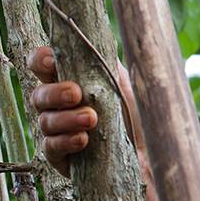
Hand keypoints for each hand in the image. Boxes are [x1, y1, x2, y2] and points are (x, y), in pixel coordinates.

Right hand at [28, 46, 162, 200]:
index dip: (40, 60)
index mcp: (76, 82)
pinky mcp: (66, 162)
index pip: (43, 66)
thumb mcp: (133, 85)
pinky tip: (83, 141)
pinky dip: (64, 142)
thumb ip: (109, 62)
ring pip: (43, 121)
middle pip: (38, 95)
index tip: (51, 61)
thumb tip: (92, 37)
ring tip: (91, 120)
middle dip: (54, 92)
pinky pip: (50, 149)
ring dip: (65, 119)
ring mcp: (62, 135)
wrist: (161, 163)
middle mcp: (64, 108)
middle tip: (77, 94)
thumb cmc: (149, 120)